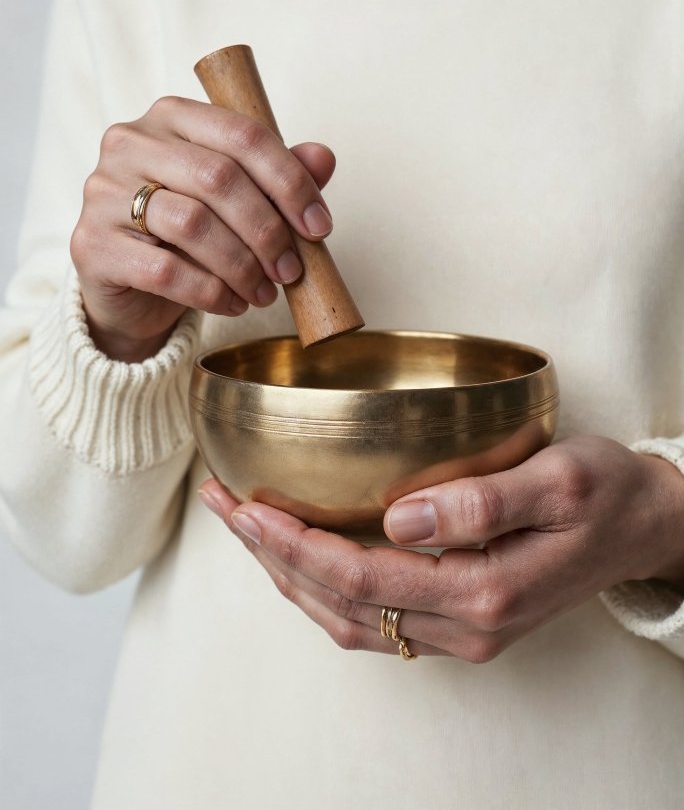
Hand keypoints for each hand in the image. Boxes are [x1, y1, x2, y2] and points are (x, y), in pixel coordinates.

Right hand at [71, 96, 335, 360]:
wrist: (131, 288)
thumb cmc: (188, 235)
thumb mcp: (239, 201)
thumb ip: (278, 177)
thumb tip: (324, 158)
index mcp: (171, 117)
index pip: (243, 134)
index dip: (290, 181)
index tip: (320, 226)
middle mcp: (130, 143)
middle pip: (219, 178)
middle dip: (267, 229)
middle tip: (292, 269)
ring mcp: (104, 192)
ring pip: (192, 224)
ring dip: (242, 265)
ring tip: (266, 292)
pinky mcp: (91, 244)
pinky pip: (164, 270)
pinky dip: (211, 292)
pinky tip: (233, 303)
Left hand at [198, 435, 683, 660]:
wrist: (644, 526)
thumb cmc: (606, 492)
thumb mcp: (559, 482)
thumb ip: (482, 502)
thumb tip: (401, 517)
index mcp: (484, 594)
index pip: (363, 577)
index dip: (295, 544)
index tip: (246, 505)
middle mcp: (466, 627)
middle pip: (341, 603)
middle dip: (272, 556)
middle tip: (223, 504)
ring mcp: (462, 632)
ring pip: (350, 619)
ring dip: (289, 575)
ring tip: (245, 526)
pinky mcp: (461, 620)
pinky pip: (374, 618)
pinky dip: (324, 588)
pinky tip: (301, 554)